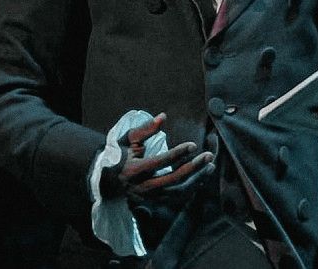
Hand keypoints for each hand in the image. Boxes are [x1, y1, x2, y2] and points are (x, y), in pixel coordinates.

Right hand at [100, 112, 214, 206]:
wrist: (107, 181)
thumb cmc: (118, 155)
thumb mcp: (128, 139)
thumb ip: (146, 129)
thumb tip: (163, 116)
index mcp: (134, 170)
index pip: (160, 162)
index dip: (177, 154)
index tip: (193, 145)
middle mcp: (142, 187)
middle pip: (173, 180)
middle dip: (193, 168)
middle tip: (209, 156)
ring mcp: (150, 197)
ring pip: (177, 192)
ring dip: (196, 179)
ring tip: (210, 166)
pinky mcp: (155, 202)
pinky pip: (177, 197)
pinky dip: (191, 187)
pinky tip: (202, 176)